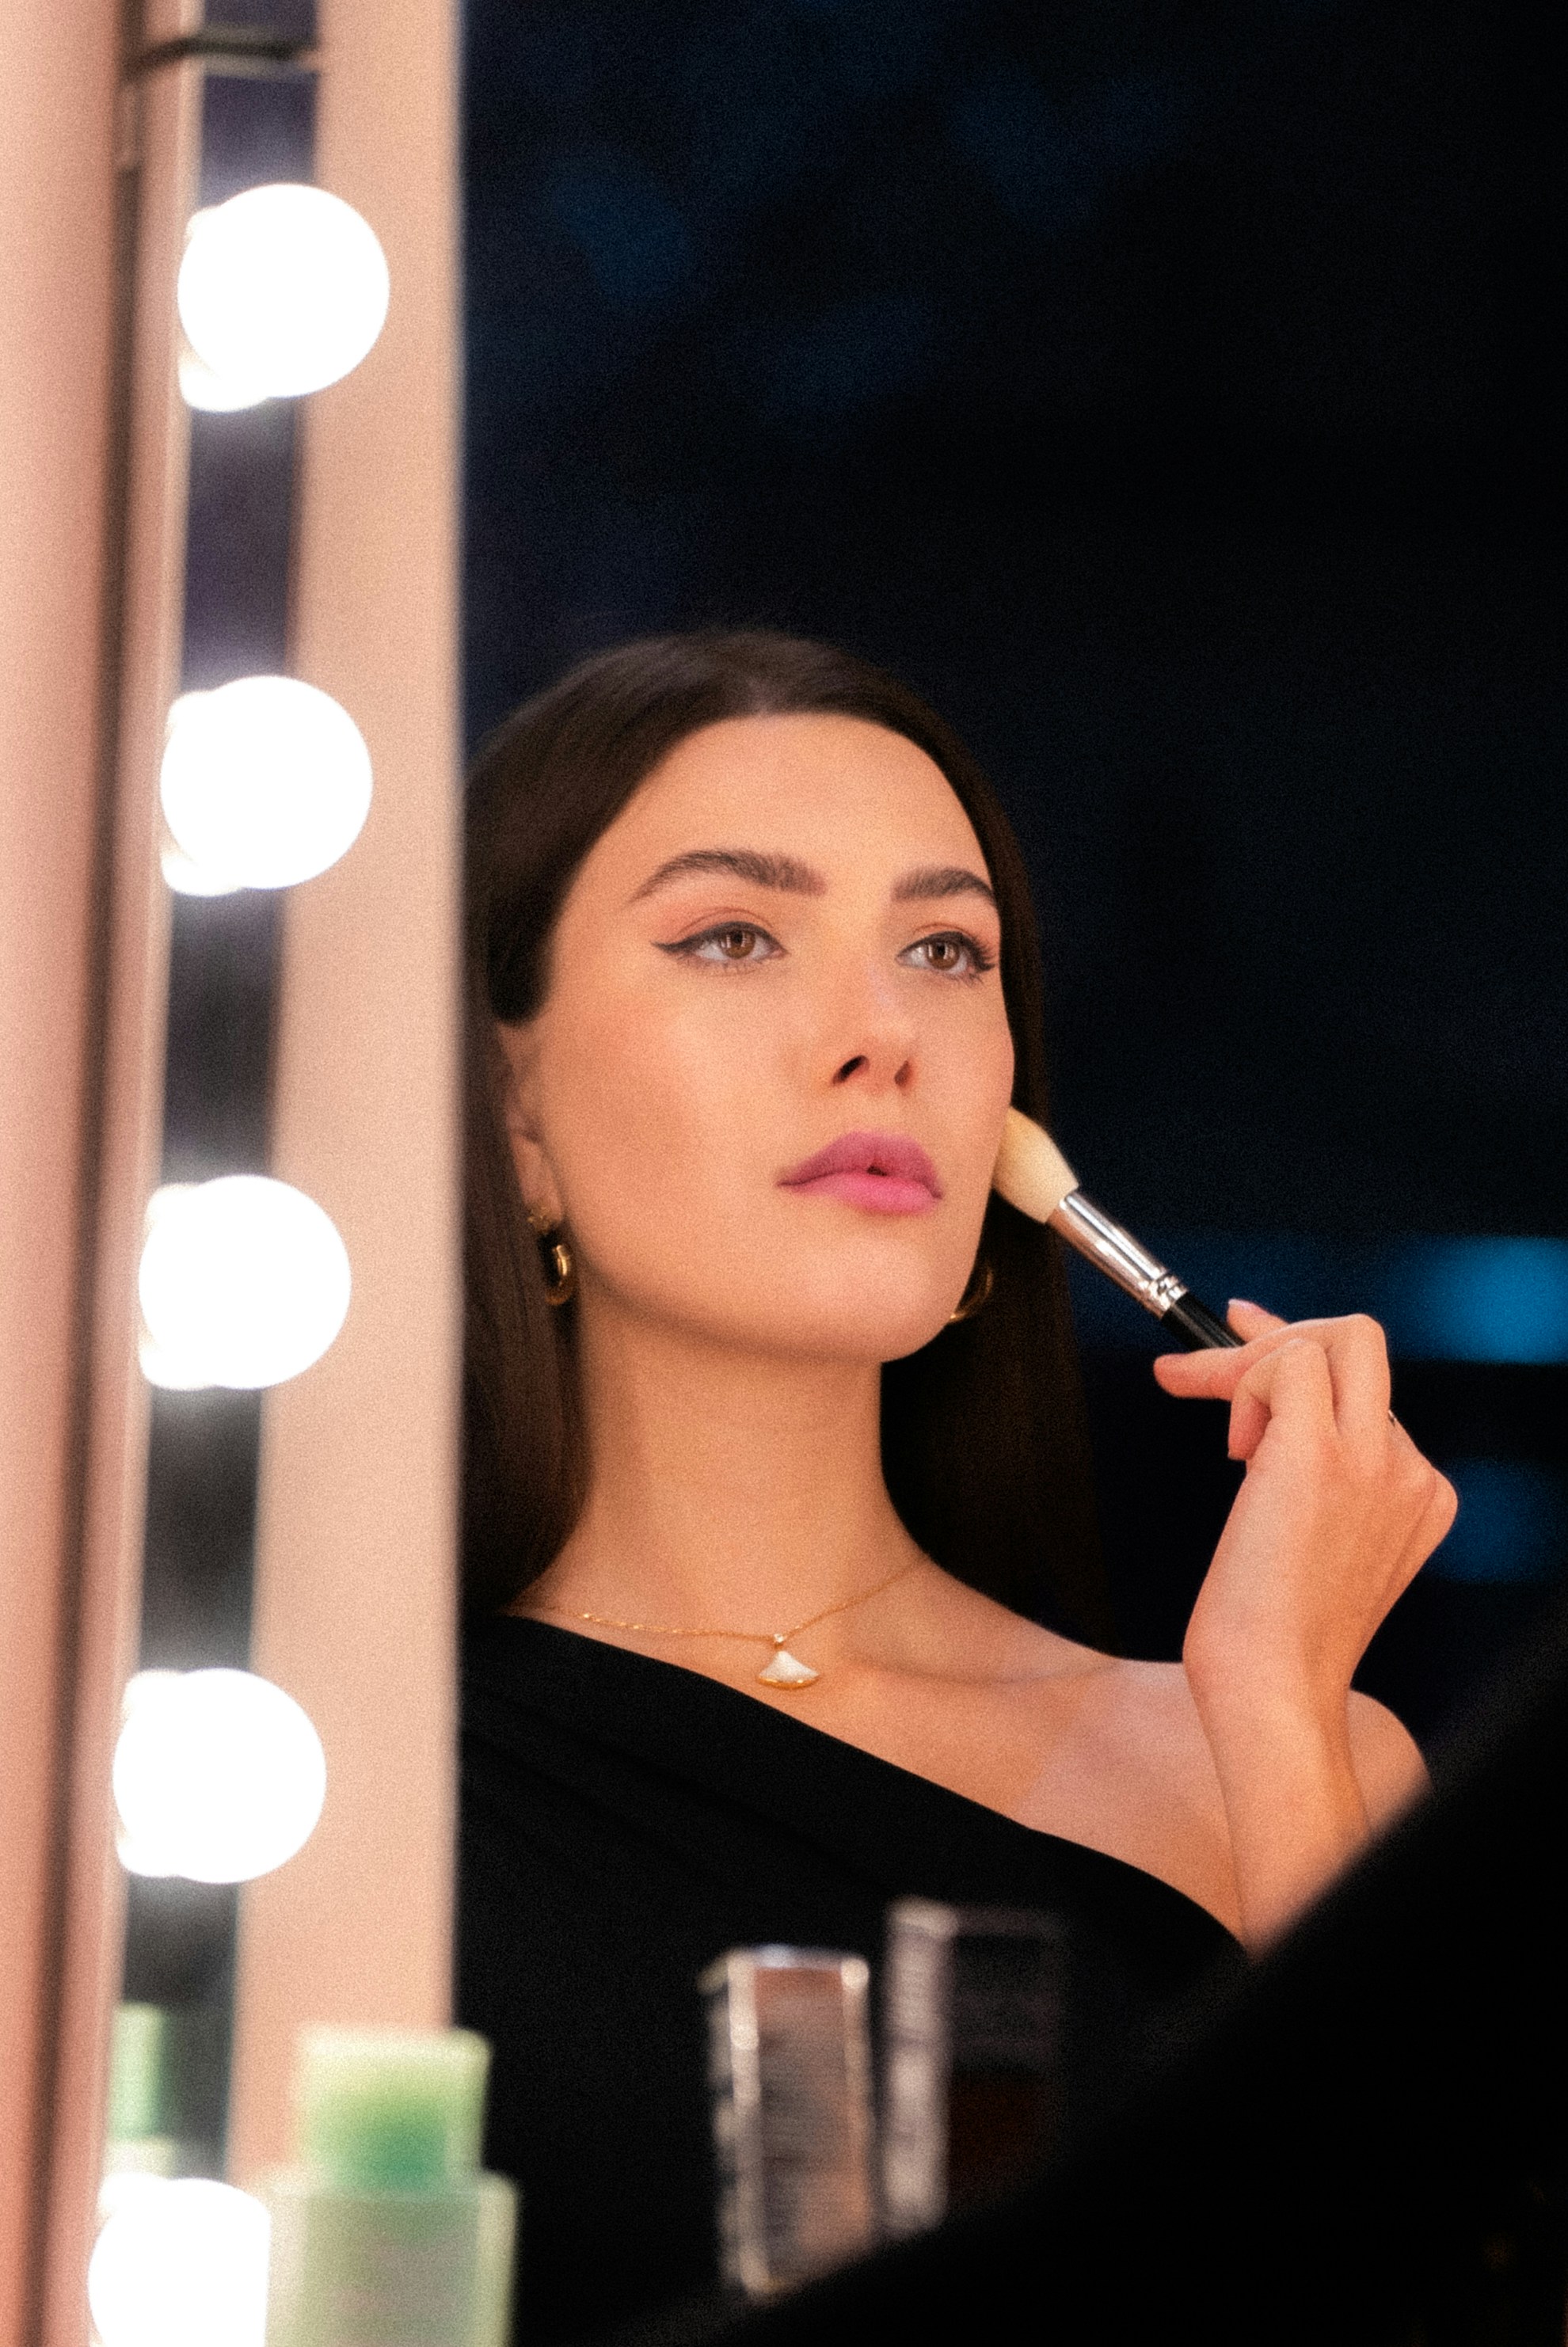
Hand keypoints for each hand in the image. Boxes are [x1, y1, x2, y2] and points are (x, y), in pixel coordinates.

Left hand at [1153, 1301, 1454, 1939]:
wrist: (1272, 1688)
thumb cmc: (1268, 1631)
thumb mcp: (1307, 1538)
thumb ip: (1306, 1470)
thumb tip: (1255, 1395)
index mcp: (1418, 1494)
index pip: (1366, 1388)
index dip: (1301, 1351)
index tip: (1246, 1336)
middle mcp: (1408, 1470)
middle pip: (1359, 1343)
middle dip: (1278, 1337)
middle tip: (1212, 1366)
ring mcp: (1373, 1460)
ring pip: (1324, 1343)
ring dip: (1246, 1368)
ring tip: (1225, 1443)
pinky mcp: (1321, 1457)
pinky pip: (1287, 1364)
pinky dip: (1238, 1383)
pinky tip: (1232, 1451)